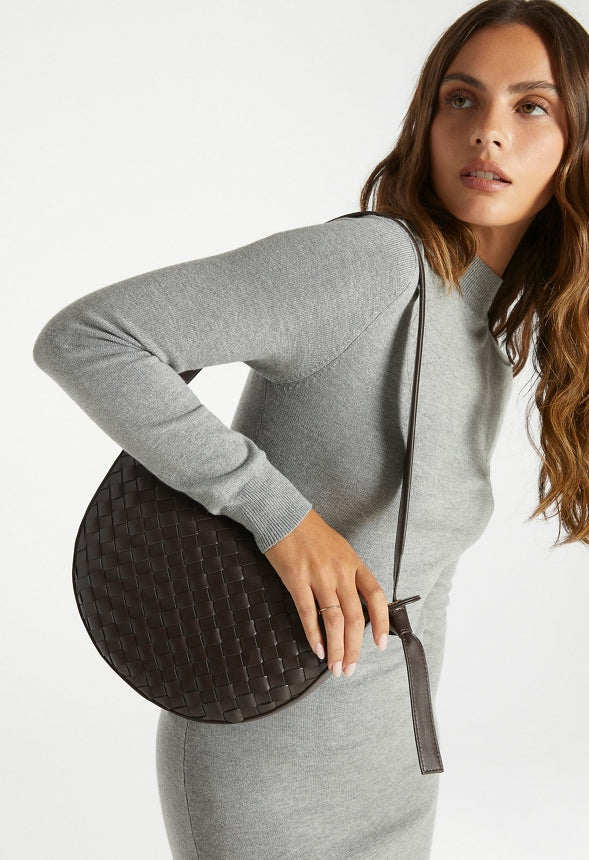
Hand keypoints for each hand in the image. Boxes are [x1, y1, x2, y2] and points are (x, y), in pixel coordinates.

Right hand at [263, 508, 389, 677]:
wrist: (283, 514)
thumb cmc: (311, 532)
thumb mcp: (339, 549)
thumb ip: (348, 575)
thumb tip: (354, 606)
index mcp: (353, 563)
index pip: (376, 596)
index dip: (381, 622)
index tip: (380, 644)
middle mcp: (339, 571)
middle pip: (355, 617)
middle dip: (354, 648)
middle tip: (350, 668)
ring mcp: (318, 576)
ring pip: (334, 620)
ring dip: (336, 648)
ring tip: (335, 667)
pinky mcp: (296, 579)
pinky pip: (308, 613)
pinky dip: (314, 635)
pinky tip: (318, 649)